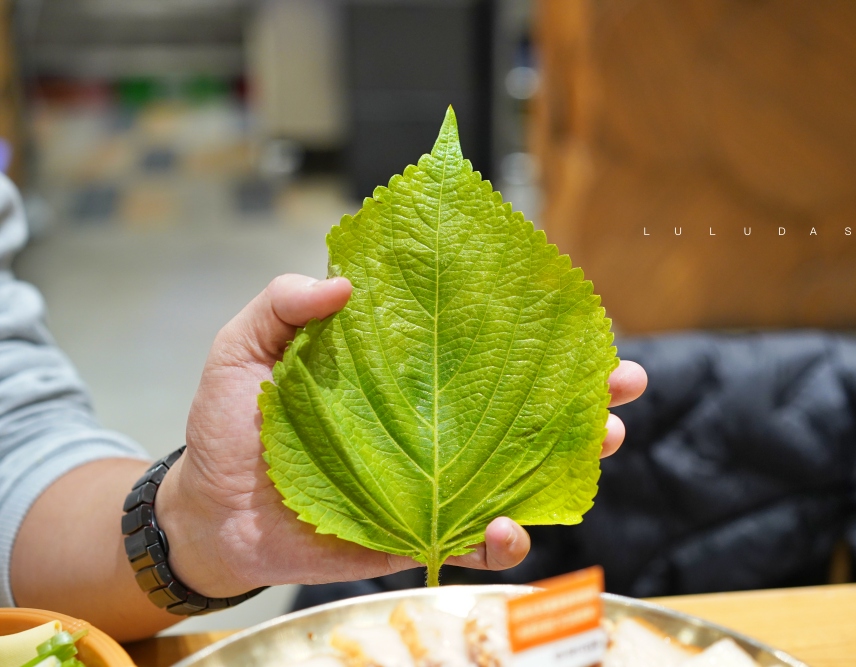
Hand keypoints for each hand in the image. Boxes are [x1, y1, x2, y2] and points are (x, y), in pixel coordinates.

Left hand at [157, 275, 646, 596]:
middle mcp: (433, 426)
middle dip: (583, 396)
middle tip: (623, 383)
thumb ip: (281, 307)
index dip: (534, 336)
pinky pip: (474, 542)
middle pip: (521, 409)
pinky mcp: (419, 535)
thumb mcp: (243, 351)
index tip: (580, 318)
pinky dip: (501, 541)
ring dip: (569, 460)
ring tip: (603, 441)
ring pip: (518, 472)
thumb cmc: (229, 427)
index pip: (481, 350)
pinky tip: (509, 527)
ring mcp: (433, 482)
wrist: (210, 513)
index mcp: (404, 376)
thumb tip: (342, 285)